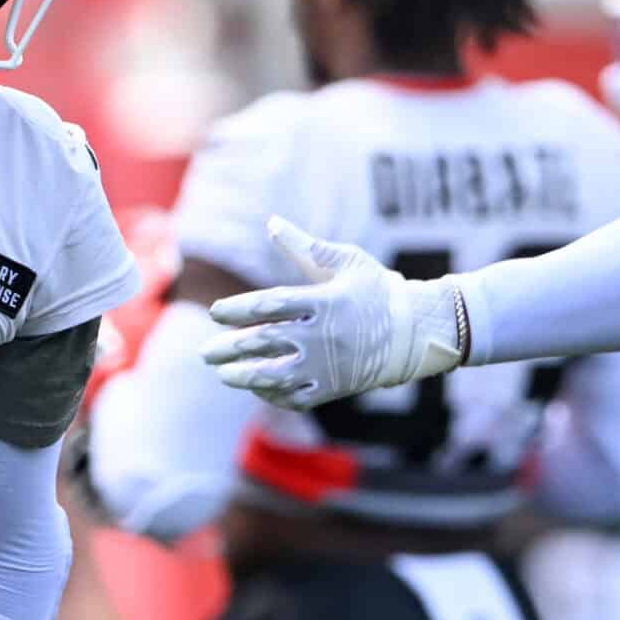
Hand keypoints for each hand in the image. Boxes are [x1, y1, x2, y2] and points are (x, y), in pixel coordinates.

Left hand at [203, 217, 461, 406]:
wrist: (414, 330)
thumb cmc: (375, 290)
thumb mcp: (346, 262)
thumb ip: (305, 247)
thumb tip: (273, 223)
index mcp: (323, 301)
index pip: (269, 305)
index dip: (238, 309)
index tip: (215, 312)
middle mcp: (322, 335)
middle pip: (264, 342)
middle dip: (230, 348)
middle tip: (205, 352)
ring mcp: (328, 365)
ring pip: (276, 376)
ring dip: (244, 376)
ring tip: (224, 374)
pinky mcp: (335, 387)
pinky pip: (296, 396)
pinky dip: (273, 395)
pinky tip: (257, 388)